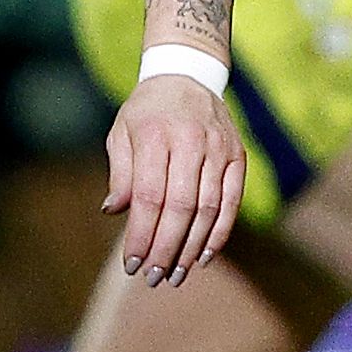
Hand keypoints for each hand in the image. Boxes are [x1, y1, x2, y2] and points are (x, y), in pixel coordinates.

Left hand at [103, 71, 243, 285]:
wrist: (188, 75)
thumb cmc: (147, 111)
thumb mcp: (122, 132)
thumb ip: (121, 173)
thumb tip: (114, 211)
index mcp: (153, 135)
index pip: (149, 196)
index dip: (142, 234)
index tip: (132, 262)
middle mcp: (189, 141)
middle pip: (180, 207)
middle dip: (166, 248)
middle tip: (154, 277)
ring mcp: (217, 149)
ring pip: (208, 208)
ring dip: (191, 247)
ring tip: (175, 274)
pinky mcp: (237, 155)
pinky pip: (231, 201)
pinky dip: (219, 232)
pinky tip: (204, 256)